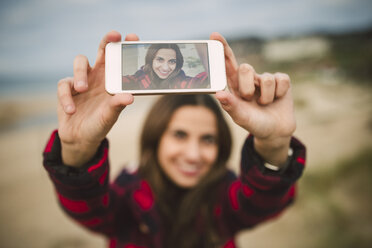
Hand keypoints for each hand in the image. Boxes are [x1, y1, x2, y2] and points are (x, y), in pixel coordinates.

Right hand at [57, 31, 138, 166]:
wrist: (80, 138)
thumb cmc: (99, 124)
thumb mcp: (110, 116)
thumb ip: (117, 106)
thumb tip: (129, 97)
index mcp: (112, 80)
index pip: (119, 60)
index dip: (124, 47)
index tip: (132, 37)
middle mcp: (98, 76)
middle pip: (102, 51)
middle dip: (107, 41)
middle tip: (113, 35)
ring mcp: (81, 80)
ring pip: (80, 62)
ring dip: (80, 73)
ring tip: (82, 89)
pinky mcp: (66, 89)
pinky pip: (64, 85)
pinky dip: (66, 97)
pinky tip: (71, 110)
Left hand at [210, 33, 295, 165]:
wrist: (275, 133)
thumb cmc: (254, 124)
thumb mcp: (241, 118)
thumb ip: (231, 106)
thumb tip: (218, 93)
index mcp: (235, 85)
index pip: (227, 63)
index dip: (222, 48)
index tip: (214, 35)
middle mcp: (249, 79)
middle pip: (245, 67)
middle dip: (247, 86)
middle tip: (248, 99)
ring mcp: (265, 79)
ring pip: (266, 78)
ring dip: (266, 97)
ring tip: (264, 105)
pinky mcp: (282, 81)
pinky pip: (281, 80)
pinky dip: (279, 93)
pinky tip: (277, 99)